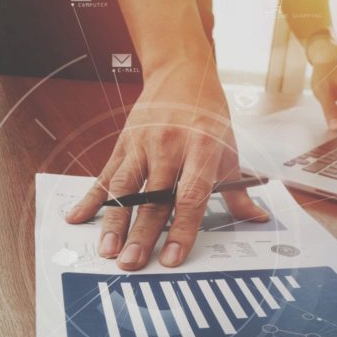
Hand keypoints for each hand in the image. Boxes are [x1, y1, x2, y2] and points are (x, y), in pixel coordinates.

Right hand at [65, 60, 267, 269]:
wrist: (182, 73)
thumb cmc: (210, 116)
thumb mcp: (230, 150)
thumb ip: (239, 190)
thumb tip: (259, 218)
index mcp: (202, 149)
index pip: (191, 197)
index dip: (181, 230)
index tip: (172, 258)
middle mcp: (171, 146)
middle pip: (154, 198)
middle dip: (142, 234)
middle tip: (132, 263)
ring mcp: (143, 144)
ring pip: (126, 188)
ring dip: (115, 222)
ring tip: (108, 250)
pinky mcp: (124, 142)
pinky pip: (106, 174)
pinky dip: (91, 197)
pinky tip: (77, 217)